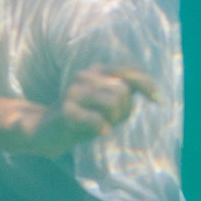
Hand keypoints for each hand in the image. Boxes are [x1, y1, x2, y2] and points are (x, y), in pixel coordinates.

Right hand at [28, 65, 158, 156]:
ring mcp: (74, 92)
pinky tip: (100, 131)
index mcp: (96, 71)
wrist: (44, 131)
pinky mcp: (66, 111)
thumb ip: (124, 94)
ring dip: (112, 119)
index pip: (129, 69)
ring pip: (113, 102)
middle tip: (110, 120)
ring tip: (101, 124)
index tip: (156, 99)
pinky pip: (97, 119)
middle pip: (123, 90)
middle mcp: (85, 76)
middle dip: (124, 110)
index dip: (146, 83)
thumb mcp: (105, 103)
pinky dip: (102, 127)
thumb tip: (151, 91)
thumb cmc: (82, 118)